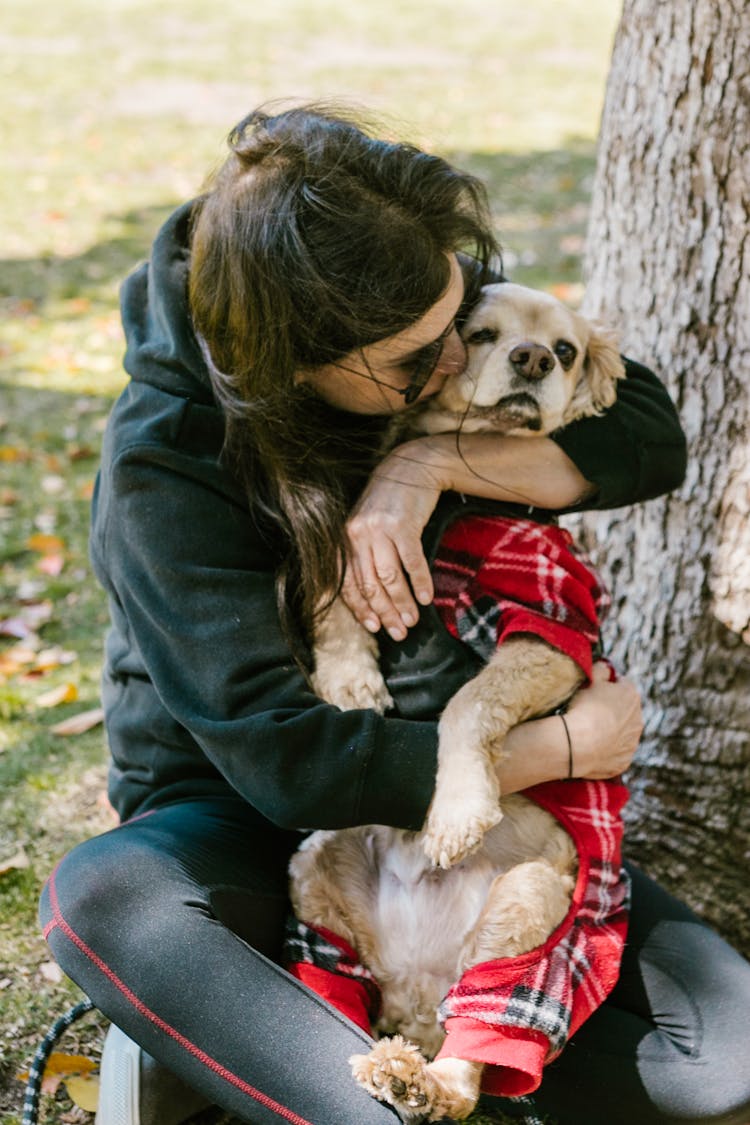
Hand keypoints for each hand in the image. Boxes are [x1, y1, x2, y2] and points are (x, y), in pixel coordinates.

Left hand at [342, 442, 441, 639]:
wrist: (411, 467)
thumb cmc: (389, 502)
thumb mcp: (368, 526)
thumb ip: (365, 554)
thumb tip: (376, 595)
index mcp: (344, 539)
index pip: (347, 583)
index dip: (360, 609)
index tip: (374, 627)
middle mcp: (356, 535)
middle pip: (368, 584)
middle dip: (384, 612)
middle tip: (399, 632)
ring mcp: (379, 529)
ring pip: (388, 577)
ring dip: (402, 603)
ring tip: (413, 620)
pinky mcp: (402, 524)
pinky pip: (411, 561)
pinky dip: (419, 582)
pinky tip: (427, 597)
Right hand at [563, 663, 643, 778]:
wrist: (578, 744)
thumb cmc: (584, 708)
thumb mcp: (590, 679)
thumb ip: (601, 669)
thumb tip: (605, 666)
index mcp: (632, 695)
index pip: (622, 683)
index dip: (607, 685)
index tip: (593, 689)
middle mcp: (638, 720)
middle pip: (624, 709)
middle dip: (610, 708)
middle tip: (589, 710)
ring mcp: (632, 743)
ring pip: (621, 732)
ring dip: (609, 730)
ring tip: (588, 730)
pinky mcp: (624, 761)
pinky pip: (615, 753)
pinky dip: (605, 749)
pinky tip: (590, 747)